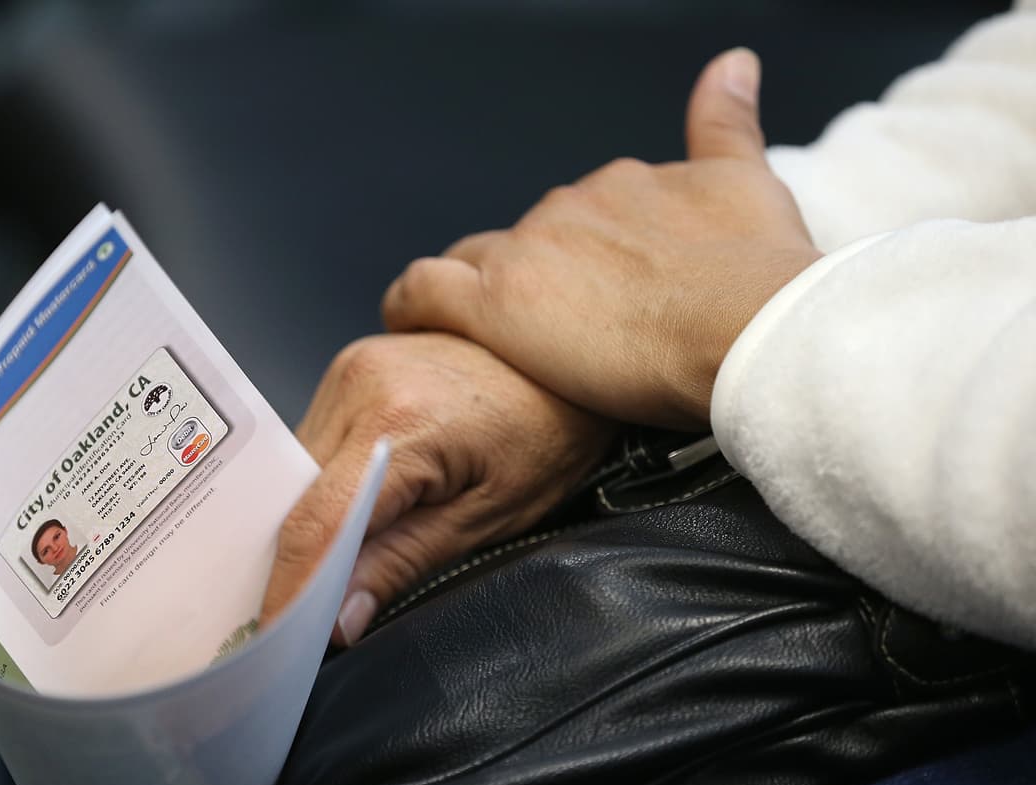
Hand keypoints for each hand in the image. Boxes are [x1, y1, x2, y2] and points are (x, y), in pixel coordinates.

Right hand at [257, 332, 612, 644]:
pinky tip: (362, 504)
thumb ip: (401, 564)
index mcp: (397, 422)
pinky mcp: (354, 365)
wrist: (574, 359)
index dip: (289, 588)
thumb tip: (337, 618)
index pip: (316, 521)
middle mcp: (360, 382)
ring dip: (316, 516)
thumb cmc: (551, 433)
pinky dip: (329, 482)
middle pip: (298, 495)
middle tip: (313, 614)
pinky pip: (318, 439)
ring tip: (349, 554)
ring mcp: (353, 366)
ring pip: (301, 470)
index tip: (276, 636)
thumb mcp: (487, 518)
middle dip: (300, 558)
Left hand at [382, 48, 820, 429]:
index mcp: (623, 186)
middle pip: (524, 242)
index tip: (582, 291)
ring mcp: (527, 253)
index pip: (574, 216)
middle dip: (529, 279)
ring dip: (471, 290)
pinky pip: (422, 291)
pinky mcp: (493, 303)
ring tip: (480, 335)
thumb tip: (732, 64)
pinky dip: (409, 305)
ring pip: (471, 261)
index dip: (571, 256)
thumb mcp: (752, 183)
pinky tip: (409, 322)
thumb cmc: (762, 275)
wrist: (749, 323)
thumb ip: (728, 123)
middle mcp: (569, 208)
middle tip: (549, 329)